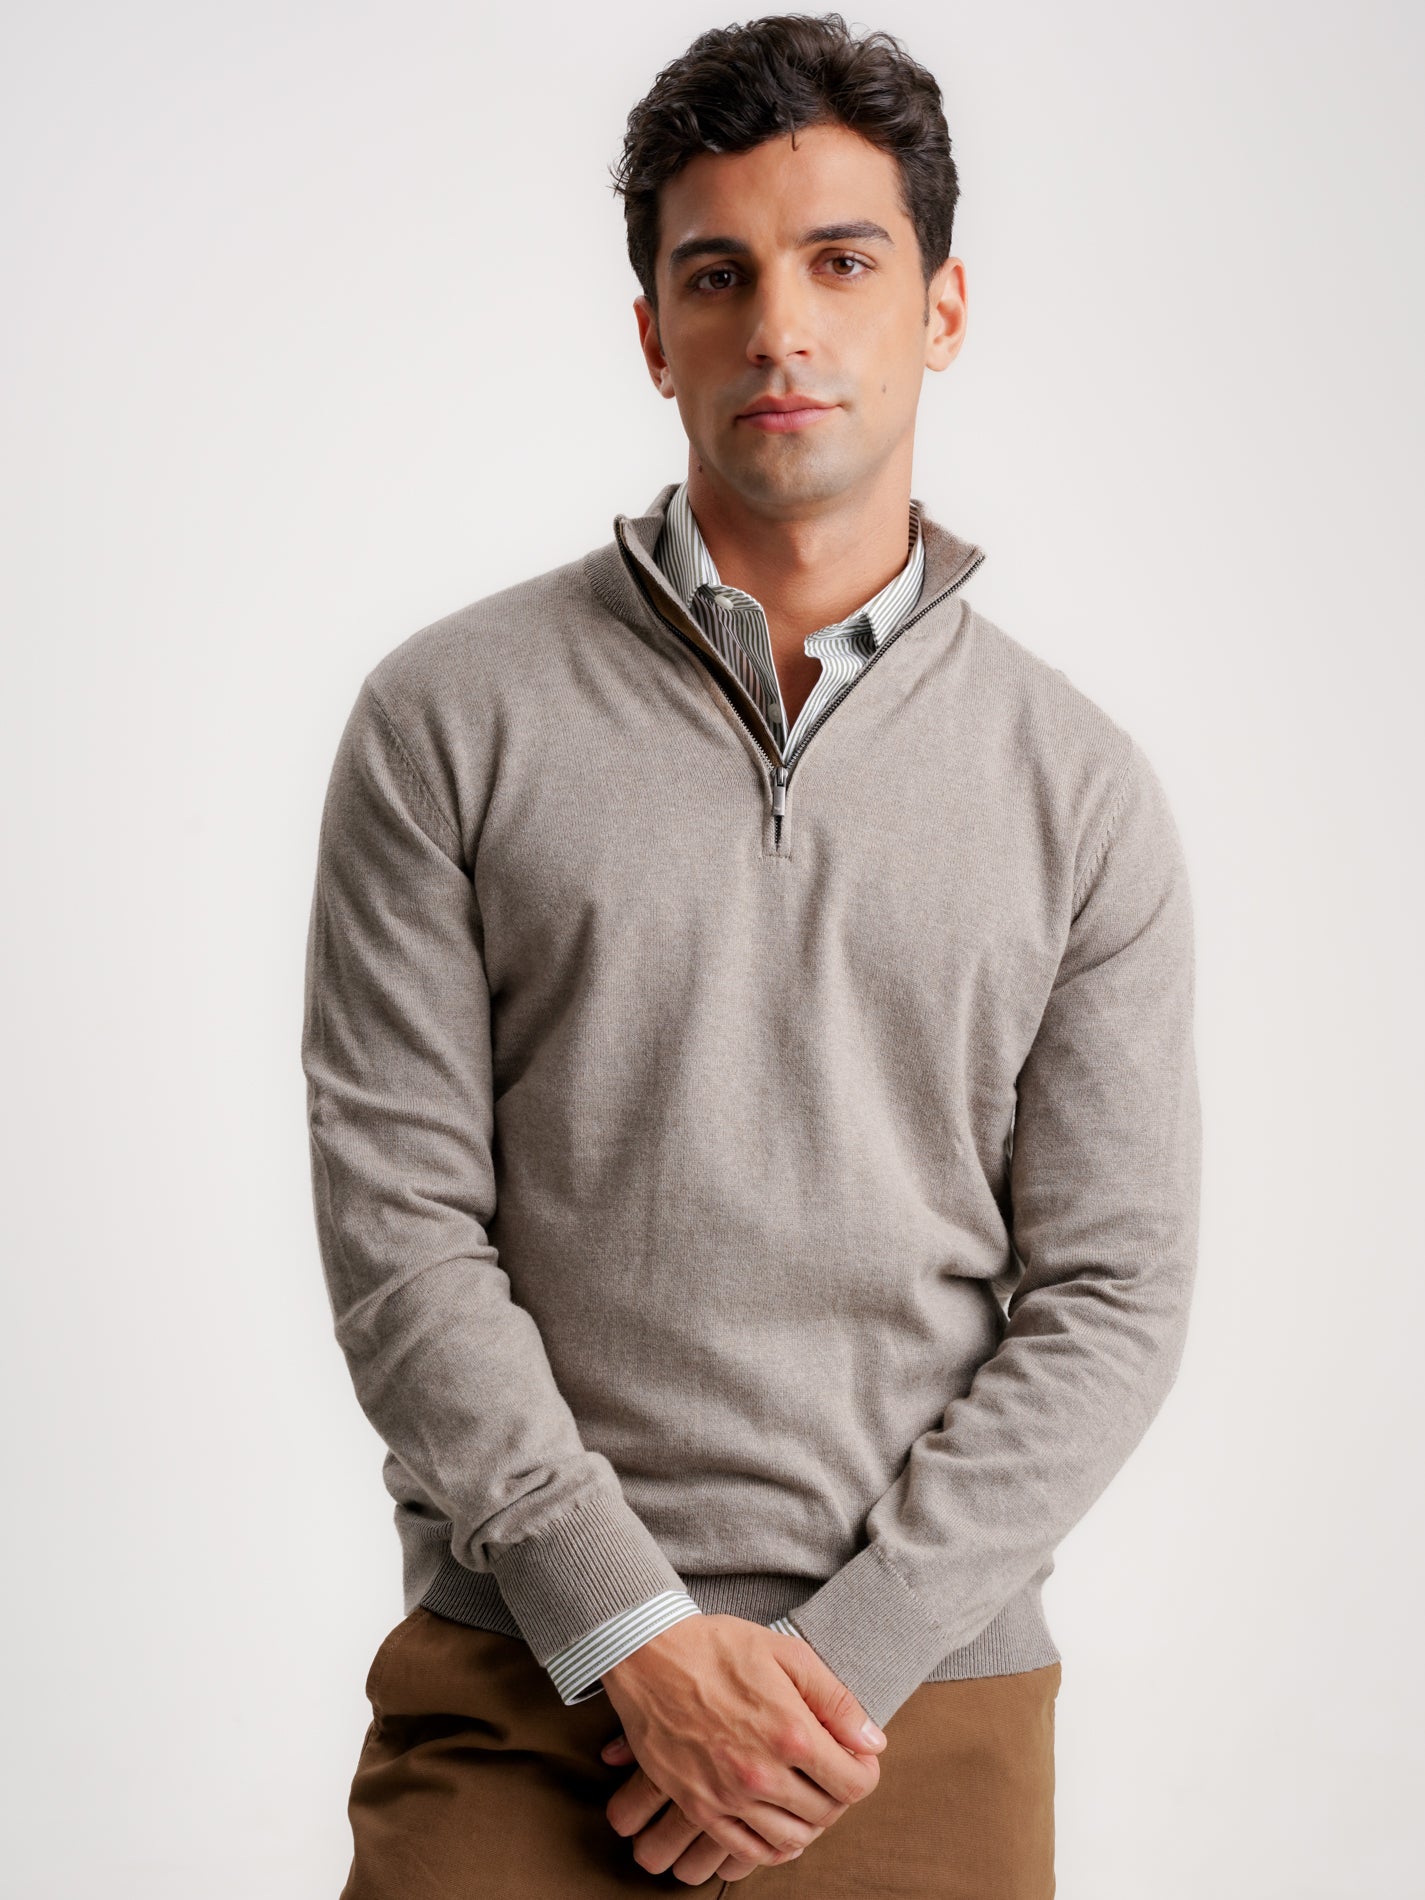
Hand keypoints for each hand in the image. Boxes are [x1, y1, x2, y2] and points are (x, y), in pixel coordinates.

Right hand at [597, 1614, 886, 1883]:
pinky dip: (770, 1847)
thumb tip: (872, 1741)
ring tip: (804, 1795)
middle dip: (837, 1794)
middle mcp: (762, 1775)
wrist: (649, 1656)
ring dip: (807, 1822)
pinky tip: (775, 1826)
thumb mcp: (786, 1653)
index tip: (857, 1758)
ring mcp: (728, 1797)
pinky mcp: (699, 1807)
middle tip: (829, 1771)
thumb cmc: (718, 1647)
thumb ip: (835, 1700)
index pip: (853, 1784)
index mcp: (791, 1734)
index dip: (864, 1772)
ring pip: (791, 1839)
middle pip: (826, 1813)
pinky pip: (746, 1850)